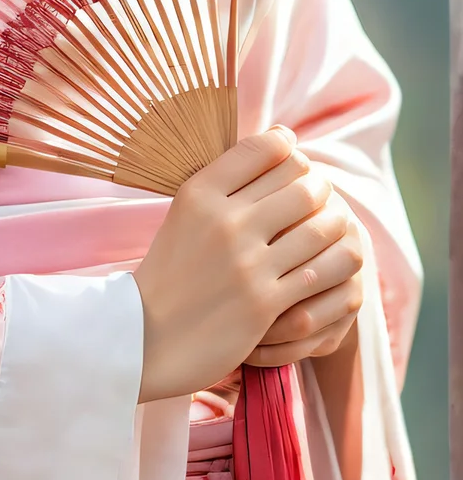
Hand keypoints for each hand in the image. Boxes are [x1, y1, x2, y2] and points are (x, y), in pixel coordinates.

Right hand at [133, 125, 361, 402]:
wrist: (145, 339)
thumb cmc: (170, 273)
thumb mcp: (184, 214)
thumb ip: (224, 183)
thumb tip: (278, 140)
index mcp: (199, 193)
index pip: (264, 147)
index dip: (288, 147)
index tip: (291, 158)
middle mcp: (224, 221)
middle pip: (301, 180)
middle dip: (318, 185)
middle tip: (318, 196)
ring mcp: (246, 262)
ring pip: (320, 224)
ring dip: (334, 223)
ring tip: (332, 226)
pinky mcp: (263, 302)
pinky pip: (319, 272)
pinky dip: (331, 265)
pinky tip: (327, 267)